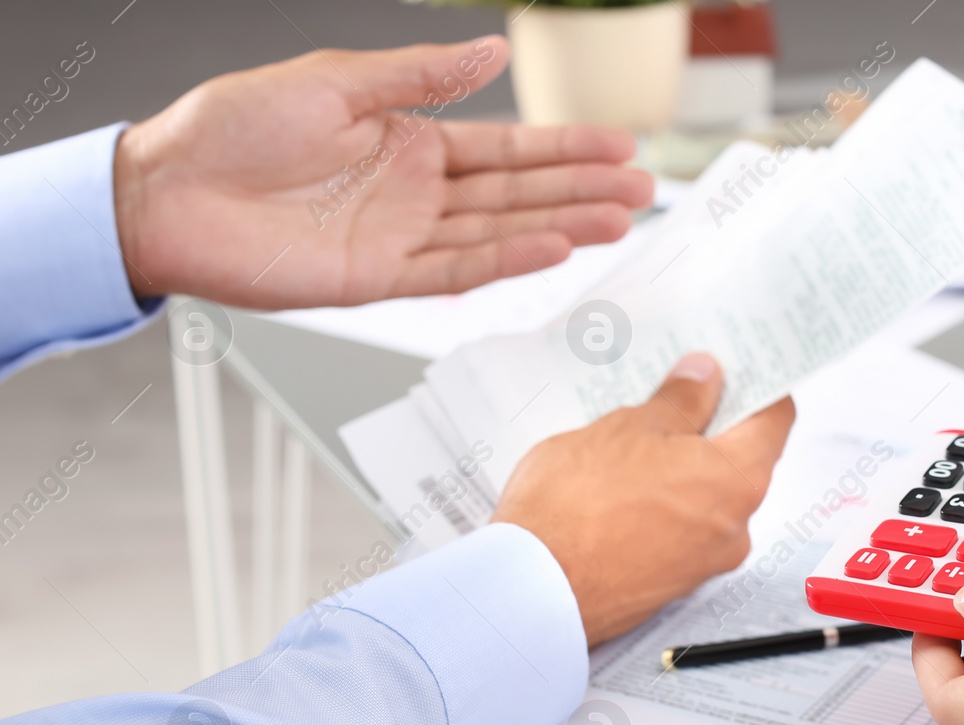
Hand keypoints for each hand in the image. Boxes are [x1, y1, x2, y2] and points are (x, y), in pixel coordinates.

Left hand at [113, 37, 652, 307]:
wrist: (165, 191)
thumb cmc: (231, 127)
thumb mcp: (336, 81)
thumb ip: (422, 77)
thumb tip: (493, 51)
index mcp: (408, 140)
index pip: (507, 148)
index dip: (566, 147)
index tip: (620, 145)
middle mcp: (415, 193)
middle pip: (519, 193)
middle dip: (583, 190)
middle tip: (644, 190)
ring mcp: (402, 238)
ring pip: (500, 233)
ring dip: (562, 225)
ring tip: (620, 221)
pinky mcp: (378, 279)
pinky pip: (455, 270)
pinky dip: (505, 260)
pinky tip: (552, 248)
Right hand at [492, 353, 794, 644]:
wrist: (531, 588)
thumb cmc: (578, 506)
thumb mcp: (630, 427)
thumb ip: (680, 400)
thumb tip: (705, 377)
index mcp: (738, 481)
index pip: (775, 419)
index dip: (758, 385)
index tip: (736, 366)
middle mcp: (734, 528)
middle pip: (740, 460)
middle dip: (709, 425)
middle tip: (672, 393)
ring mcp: (703, 563)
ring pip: (705, 498)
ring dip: (679, 468)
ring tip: (630, 441)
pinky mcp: (669, 584)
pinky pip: (678, 531)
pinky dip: (660, 505)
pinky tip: (618, 487)